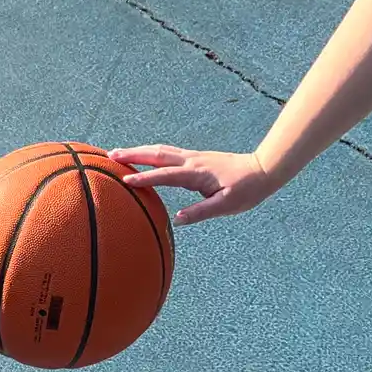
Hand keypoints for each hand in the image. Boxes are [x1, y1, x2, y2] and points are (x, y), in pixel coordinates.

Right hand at [108, 145, 280, 224]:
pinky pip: (167, 152)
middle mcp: (191, 161)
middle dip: (132, 155)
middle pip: (156, 155)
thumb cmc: (246, 190)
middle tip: (109, 155)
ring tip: (117, 153)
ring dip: (138, 150)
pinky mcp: (195, 157)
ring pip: (160, 150)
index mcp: (196, 174)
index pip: (165, 176)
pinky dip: (151, 151)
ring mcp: (192, 157)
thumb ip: (201, 212)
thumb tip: (177, 220)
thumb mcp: (226, 206)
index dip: (145, 179)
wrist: (262, 169)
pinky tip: (144, 154)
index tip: (125, 180)